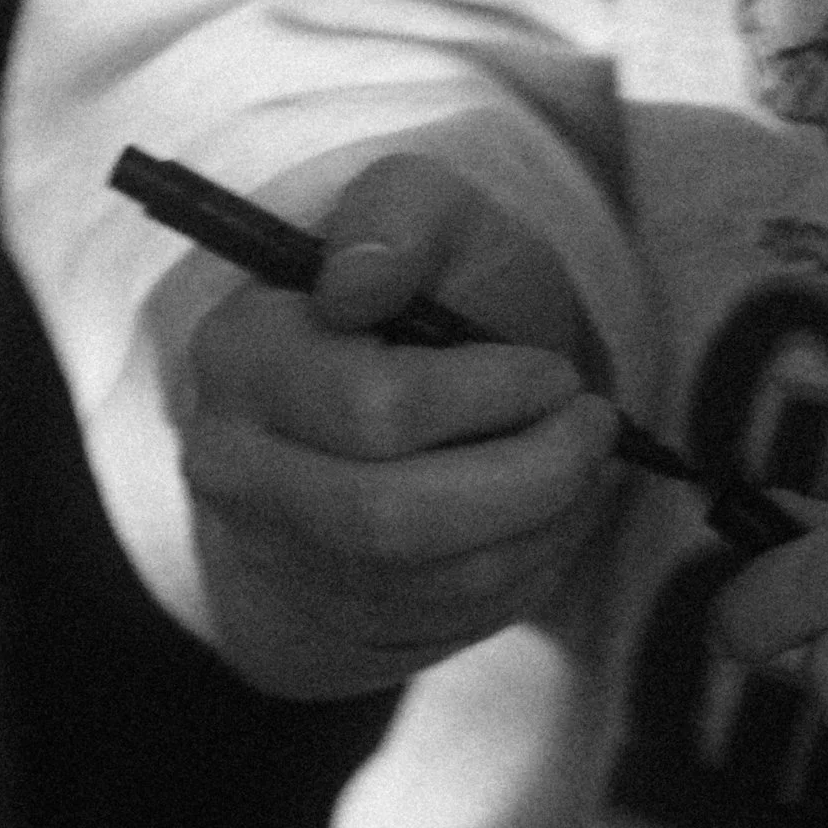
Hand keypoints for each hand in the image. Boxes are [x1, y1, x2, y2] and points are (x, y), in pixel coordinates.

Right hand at [176, 151, 624, 696]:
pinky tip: (550, 516)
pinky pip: (450, 615)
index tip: (554, 375)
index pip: (372, 409)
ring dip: (541, 524)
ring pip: (432, 576)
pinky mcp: (332, 608)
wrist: (409, 384)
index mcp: (241, 353)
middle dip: (529, 477)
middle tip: (592, 432)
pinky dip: (528, 567)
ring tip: (583, 469)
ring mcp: (277, 551)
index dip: (492, 397)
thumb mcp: (426, 212)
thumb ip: (398, 213)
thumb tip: (355, 282)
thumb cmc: (428, 290)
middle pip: (393, 516)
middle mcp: (234, 465)